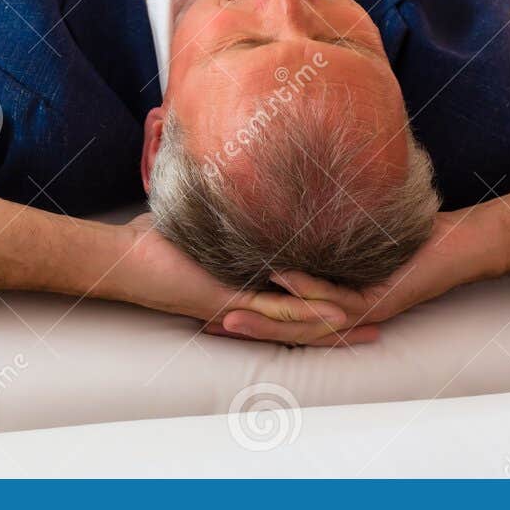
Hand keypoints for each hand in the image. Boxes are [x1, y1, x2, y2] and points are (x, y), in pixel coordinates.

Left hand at [110, 215, 378, 346]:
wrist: (124, 259)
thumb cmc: (154, 243)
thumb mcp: (199, 224)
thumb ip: (222, 213)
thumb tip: (235, 183)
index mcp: (242, 291)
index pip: (294, 303)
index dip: (329, 301)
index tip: (363, 299)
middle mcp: (245, 307)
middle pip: (305, 321)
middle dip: (345, 326)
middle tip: (385, 323)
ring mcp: (240, 308)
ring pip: (298, 323)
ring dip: (337, 325)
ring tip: (375, 324)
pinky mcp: (230, 304)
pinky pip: (276, 313)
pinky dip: (308, 313)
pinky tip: (339, 313)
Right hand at [212, 211, 491, 339]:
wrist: (459, 248)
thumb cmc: (406, 239)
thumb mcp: (350, 238)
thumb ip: (317, 235)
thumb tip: (278, 213)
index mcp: (331, 303)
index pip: (275, 314)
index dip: (240, 313)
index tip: (202, 309)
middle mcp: (341, 315)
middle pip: (281, 327)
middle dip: (241, 325)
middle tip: (203, 323)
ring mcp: (358, 310)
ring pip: (303, 320)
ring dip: (263, 317)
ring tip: (226, 313)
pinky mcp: (378, 299)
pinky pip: (335, 296)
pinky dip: (306, 286)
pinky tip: (280, 272)